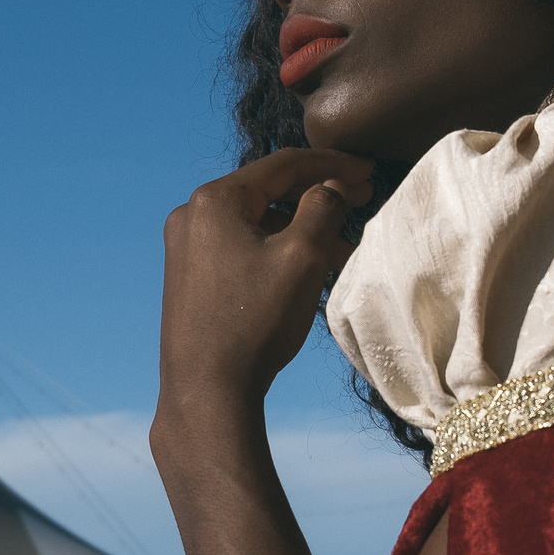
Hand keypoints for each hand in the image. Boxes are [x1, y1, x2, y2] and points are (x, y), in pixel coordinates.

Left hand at [154, 149, 372, 431]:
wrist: (206, 390)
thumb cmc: (254, 321)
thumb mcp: (302, 257)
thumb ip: (323, 208)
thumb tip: (331, 187)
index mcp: (213, 200)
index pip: (283, 165)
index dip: (332, 164)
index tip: (368, 171)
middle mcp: (192, 216)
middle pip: (268, 192)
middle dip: (318, 196)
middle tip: (361, 199)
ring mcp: (186, 248)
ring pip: (257, 224)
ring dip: (302, 230)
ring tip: (345, 249)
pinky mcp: (189, 277)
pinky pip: (242, 249)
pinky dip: (278, 251)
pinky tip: (311, 269)